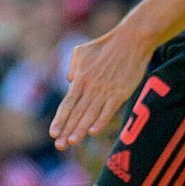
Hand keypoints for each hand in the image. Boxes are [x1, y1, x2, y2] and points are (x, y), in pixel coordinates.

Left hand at [49, 27, 150, 150]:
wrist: (131, 40)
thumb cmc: (105, 45)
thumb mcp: (82, 51)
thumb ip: (73, 68)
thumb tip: (69, 81)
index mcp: (80, 78)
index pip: (67, 104)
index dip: (60, 119)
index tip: (53, 133)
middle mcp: (91, 87)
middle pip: (76, 113)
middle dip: (67, 130)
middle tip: (60, 145)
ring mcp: (106, 90)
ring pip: (90, 114)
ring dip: (80, 129)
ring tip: (72, 142)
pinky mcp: (120, 92)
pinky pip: (108, 110)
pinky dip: (100, 121)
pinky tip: (93, 132)